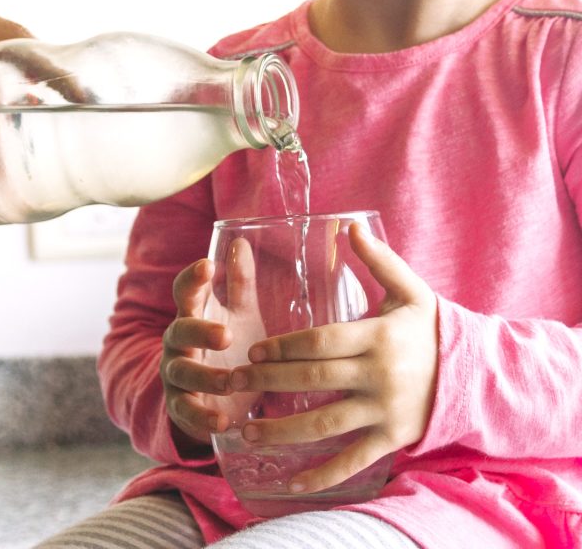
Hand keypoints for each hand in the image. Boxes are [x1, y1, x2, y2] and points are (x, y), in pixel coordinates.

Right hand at [160, 258, 235, 453]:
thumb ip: (239, 283)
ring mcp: (176, 375)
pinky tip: (222, 421)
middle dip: (200, 331)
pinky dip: (202, 417)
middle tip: (227, 334)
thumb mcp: (239, 315)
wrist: (215, 396)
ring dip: (206, 377)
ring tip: (232, 382)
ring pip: (182, 372)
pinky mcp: (181, 407)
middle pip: (179, 331)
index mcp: (192, 315)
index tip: (207, 266)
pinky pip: (186, 411)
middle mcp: (178, 343)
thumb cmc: (230, 348)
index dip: (193, 278)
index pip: (185, 291)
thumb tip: (241, 241)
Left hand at [226, 223, 438, 493]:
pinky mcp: (391, 438)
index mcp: (379, 337)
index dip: (284, 347)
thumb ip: (378, 260)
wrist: (476, 376)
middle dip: (268, 382)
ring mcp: (385, 411)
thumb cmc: (431, 329)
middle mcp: (380, 376)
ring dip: (282, 430)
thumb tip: (349, 224)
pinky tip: (288, 483)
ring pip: (325, 423)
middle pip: (314, 380)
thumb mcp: (410, 291)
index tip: (253, 351)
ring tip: (245, 431)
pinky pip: (352, 460)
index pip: (321, 342)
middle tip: (231, 382)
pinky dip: (321, 474)